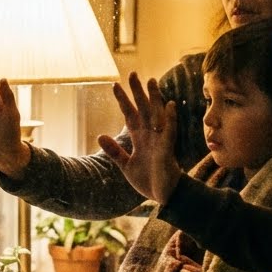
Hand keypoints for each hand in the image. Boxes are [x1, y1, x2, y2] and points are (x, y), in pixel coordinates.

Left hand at [96, 72, 181, 203]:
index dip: (123, 100)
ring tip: (151, 82)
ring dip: (155, 99)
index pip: (130, 115)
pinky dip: (170, 119)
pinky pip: (170, 132)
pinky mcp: (167, 151)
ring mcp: (160, 141)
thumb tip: (101, 135)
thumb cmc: (149, 180)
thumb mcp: (126, 166)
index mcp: (140, 139)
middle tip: (133, 74)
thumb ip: (115, 151)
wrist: (164, 197)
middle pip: (143, 109)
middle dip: (138, 92)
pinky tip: (169, 105)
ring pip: (157, 116)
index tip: (115, 84)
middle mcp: (150, 136)